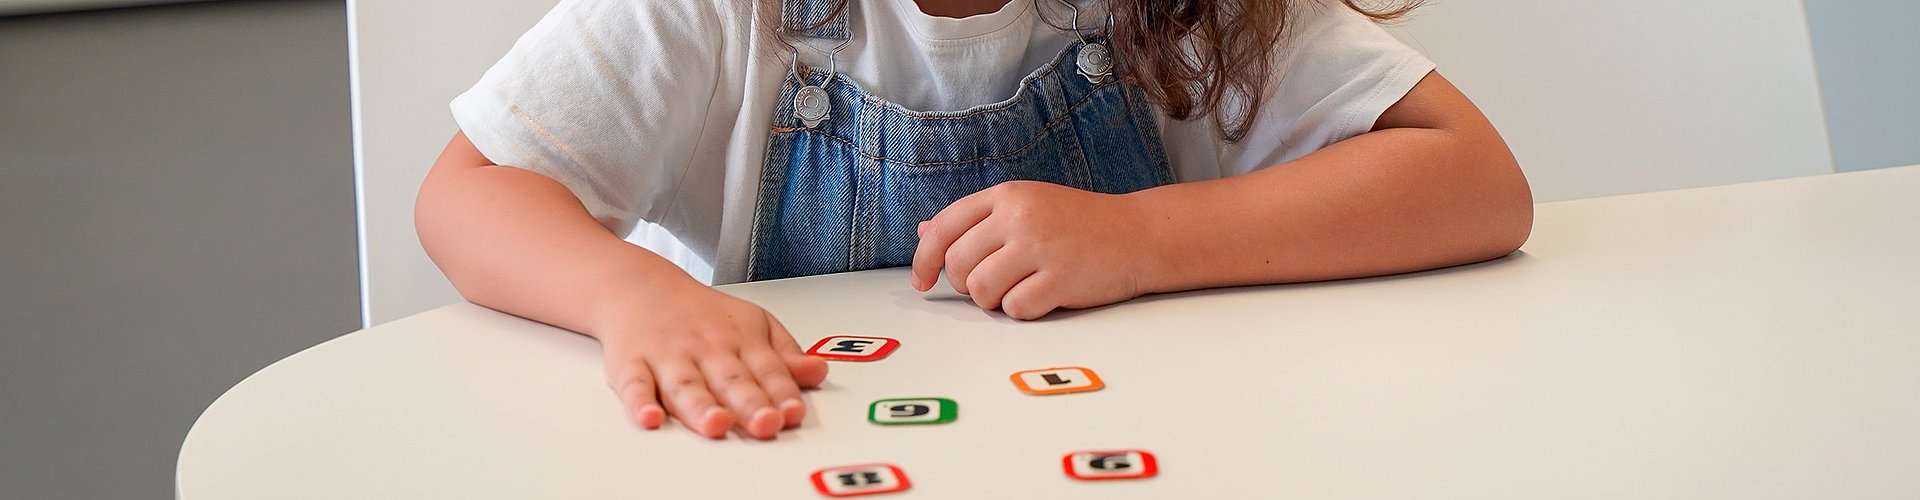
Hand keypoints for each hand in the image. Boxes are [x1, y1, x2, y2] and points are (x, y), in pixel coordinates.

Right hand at [596, 284, 828, 439]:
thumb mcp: (753, 324)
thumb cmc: (702, 315)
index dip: (782, 392)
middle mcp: (706, 349)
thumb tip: (819, 372)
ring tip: (716, 425)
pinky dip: (640, 402)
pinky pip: (634, 385)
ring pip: (686, 386)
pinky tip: (650, 418)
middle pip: (730, 381)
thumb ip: (785, 354)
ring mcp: (668, 357)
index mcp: (740, 340)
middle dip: (750, 404)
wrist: (640, 286)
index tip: (793, 413)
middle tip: (766, 423)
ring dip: (701, 407)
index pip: (767, 370)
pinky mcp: (631, 365)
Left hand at [910, 181, 1160, 319]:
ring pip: (981, 291)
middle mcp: (1019, 216)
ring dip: (995, 300)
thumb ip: (977, 220)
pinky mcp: (1059, 279)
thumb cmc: (1079, 224)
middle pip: (958, 265)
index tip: (923, 281)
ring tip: (1022, 287)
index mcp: (1007, 194)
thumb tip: (924, 232)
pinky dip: (1024, 311)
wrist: (1138, 235)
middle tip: (994, 283)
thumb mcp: (1026, 205)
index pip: (944, 227)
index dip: (924, 260)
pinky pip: (1015, 309)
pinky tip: (1045, 295)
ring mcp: (1040, 247)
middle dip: (966, 285)